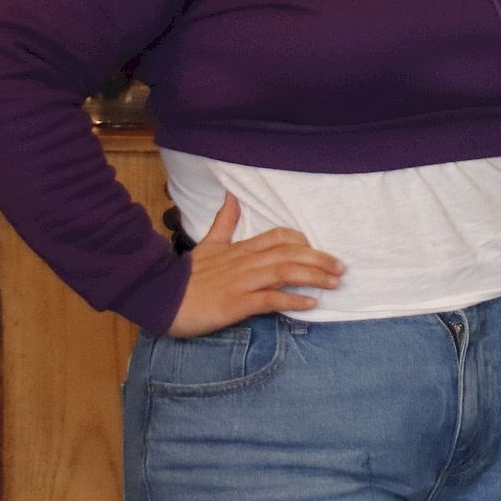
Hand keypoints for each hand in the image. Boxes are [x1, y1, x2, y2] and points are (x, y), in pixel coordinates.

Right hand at [166, 193, 343, 337]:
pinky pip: (269, 299)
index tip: (319, 250)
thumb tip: (231, 196)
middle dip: (319, 259)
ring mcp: (241, 282)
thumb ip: (224, 222)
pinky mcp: (236, 303)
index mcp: (240, 249)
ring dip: (313, 276)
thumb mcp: (207, 243)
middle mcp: (245, 262)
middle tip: (342, 268)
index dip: (303, 243)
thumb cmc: (187, 276)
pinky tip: (310, 304)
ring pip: (284, 273)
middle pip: (290, 254)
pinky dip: (291, 300)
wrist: (159, 297)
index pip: (279, 237)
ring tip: (334, 283)